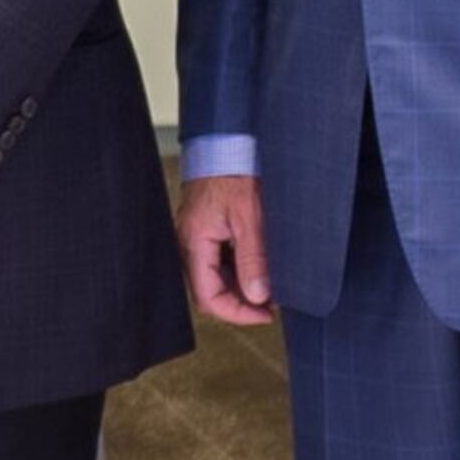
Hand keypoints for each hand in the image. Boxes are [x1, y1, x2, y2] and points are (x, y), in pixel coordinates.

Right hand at [178, 174, 276, 326]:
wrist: (226, 144)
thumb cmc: (234, 173)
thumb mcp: (250, 219)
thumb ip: (253, 260)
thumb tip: (258, 296)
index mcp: (194, 243)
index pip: (208, 298)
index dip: (238, 313)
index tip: (265, 315)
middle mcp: (189, 242)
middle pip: (209, 291)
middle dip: (241, 301)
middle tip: (271, 302)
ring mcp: (195, 236)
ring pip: (213, 277)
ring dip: (240, 285)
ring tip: (268, 282)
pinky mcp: (203, 229)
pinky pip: (216, 260)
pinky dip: (237, 268)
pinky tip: (257, 264)